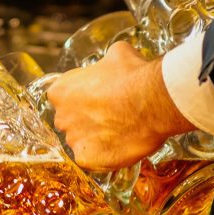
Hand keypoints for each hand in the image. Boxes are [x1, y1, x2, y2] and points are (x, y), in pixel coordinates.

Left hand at [47, 41, 194, 169]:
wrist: (152, 101)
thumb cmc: (134, 75)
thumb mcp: (117, 54)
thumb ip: (105, 63)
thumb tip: (112, 62)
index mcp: (60, 91)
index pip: (64, 97)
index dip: (83, 98)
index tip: (99, 98)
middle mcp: (62, 117)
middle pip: (70, 121)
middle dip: (86, 119)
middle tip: (111, 115)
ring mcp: (74, 140)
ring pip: (82, 142)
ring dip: (96, 138)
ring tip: (121, 131)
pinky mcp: (88, 160)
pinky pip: (94, 160)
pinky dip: (106, 155)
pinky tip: (122, 145)